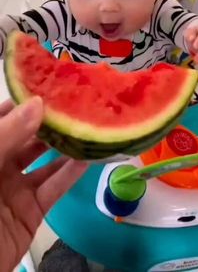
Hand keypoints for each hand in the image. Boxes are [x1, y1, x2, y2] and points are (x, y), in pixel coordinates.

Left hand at [0, 97, 86, 271]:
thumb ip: (6, 135)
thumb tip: (37, 105)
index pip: (3, 118)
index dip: (24, 102)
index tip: (50, 86)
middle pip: (27, 137)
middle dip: (49, 122)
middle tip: (75, 103)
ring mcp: (14, 189)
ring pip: (44, 162)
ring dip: (65, 146)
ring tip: (87, 125)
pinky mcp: (31, 212)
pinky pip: (54, 188)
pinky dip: (71, 174)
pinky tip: (88, 158)